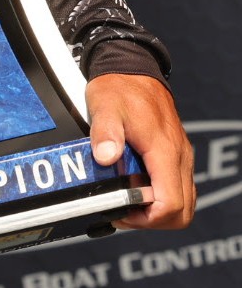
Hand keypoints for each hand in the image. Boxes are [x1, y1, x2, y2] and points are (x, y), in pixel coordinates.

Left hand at [86, 73, 195, 229]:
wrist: (132, 67)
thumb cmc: (118, 86)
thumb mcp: (104, 106)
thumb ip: (105, 133)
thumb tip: (105, 158)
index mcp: (164, 149)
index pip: (171, 204)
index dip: (147, 218)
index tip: (122, 212)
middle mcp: (179, 156)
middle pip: (183, 211)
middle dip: (153, 220)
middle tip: (123, 211)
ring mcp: (180, 155)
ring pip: (184, 201)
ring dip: (157, 210)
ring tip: (126, 199)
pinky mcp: (176, 153)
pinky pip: (178, 186)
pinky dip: (161, 195)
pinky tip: (134, 185)